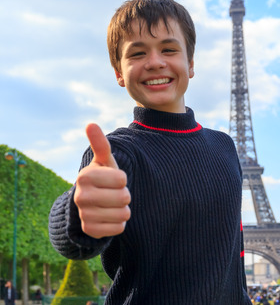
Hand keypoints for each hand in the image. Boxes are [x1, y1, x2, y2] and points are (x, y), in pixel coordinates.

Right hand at [74, 123, 130, 238]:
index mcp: (85, 176)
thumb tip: (90, 123)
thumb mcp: (103, 160)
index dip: (122, 179)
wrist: (90, 203)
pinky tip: (109, 217)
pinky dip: (119, 223)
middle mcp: (81, 196)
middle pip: (124, 197)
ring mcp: (84, 215)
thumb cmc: (102, 177)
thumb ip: (99, 143)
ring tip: (111, 204)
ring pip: (123, 214)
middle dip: (124, 195)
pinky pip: (119, 228)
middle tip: (113, 193)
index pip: (122, 179)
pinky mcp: (90, 230)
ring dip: (122, 209)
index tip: (112, 179)